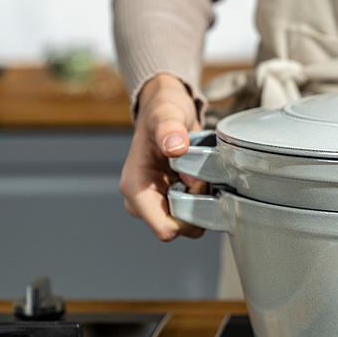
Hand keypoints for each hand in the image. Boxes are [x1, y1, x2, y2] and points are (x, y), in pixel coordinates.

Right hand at [119, 74, 205, 240]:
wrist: (165, 107)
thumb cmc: (162, 111)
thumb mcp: (167, 112)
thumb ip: (169, 128)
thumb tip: (175, 147)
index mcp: (135, 188)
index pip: (164, 229)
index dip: (189, 213)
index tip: (197, 184)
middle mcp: (142, 201)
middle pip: (179, 228)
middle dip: (197, 206)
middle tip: (201, 176)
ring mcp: (156, 202)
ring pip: (188, 224)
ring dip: (201, 202)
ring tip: (200, 174)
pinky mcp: (170, 200)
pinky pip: (192, 214)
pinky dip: (202, 199)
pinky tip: (200, 177)